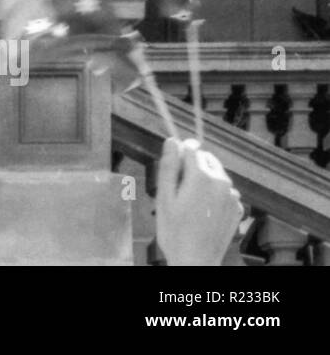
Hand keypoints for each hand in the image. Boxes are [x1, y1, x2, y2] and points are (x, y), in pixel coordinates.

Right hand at [155, 137, 242, 265]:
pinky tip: (204, 211)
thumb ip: (169, 166)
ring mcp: (233, 196)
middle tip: (178, 187)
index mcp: (202, 176)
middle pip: (207, 158)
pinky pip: (225, 191)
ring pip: (217, 174)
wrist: (196, 261)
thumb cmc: (175, 231)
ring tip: (191, 202)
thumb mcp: (164, 197)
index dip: (180, 151)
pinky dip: (215, 194)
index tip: (173, 161)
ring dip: (205, 179)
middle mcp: (222, 182)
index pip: (192, 147)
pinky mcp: (238, 209)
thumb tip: (172, 141)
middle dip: (193, 165)